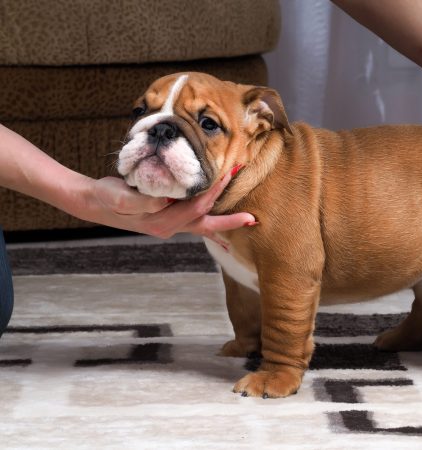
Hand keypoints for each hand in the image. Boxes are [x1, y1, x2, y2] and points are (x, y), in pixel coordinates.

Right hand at [90, 169, 254, 240]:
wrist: (95, 202)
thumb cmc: (107, 196)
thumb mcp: (118, 196)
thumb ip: (139, 199)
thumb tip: (162, 200)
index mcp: (160, 221)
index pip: (194, 208)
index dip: (212, 193)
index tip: (226, 177)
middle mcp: (169, 227)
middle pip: (205, 224)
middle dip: (229, 221)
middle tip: (251, 218)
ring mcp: (170, 226)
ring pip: (203, 226)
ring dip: (225, 224)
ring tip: (247, 223)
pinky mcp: (170, 220)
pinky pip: (196, 225)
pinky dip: (211, 228)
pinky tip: (224, 235)